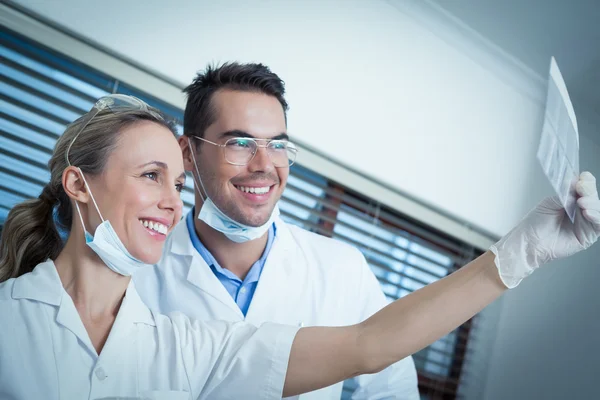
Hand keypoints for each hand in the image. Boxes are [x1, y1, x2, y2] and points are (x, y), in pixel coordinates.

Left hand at [490, 172, 599, 287]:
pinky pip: (599, 225)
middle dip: (589, 191)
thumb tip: (575, 182)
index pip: (585, 187)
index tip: (582, 178)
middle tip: (580, 188)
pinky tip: (587, 213)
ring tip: (581, 202)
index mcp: (572, 200)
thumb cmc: (535, 224)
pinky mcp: (588, 236)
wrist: (529, 242)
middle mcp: (581, 210)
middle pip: (593, 197)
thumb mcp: (549, 203)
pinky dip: (596, 217)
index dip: (586, 181)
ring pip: (599, 210)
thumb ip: (564, 194)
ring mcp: (586, 223)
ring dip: (592, 203)